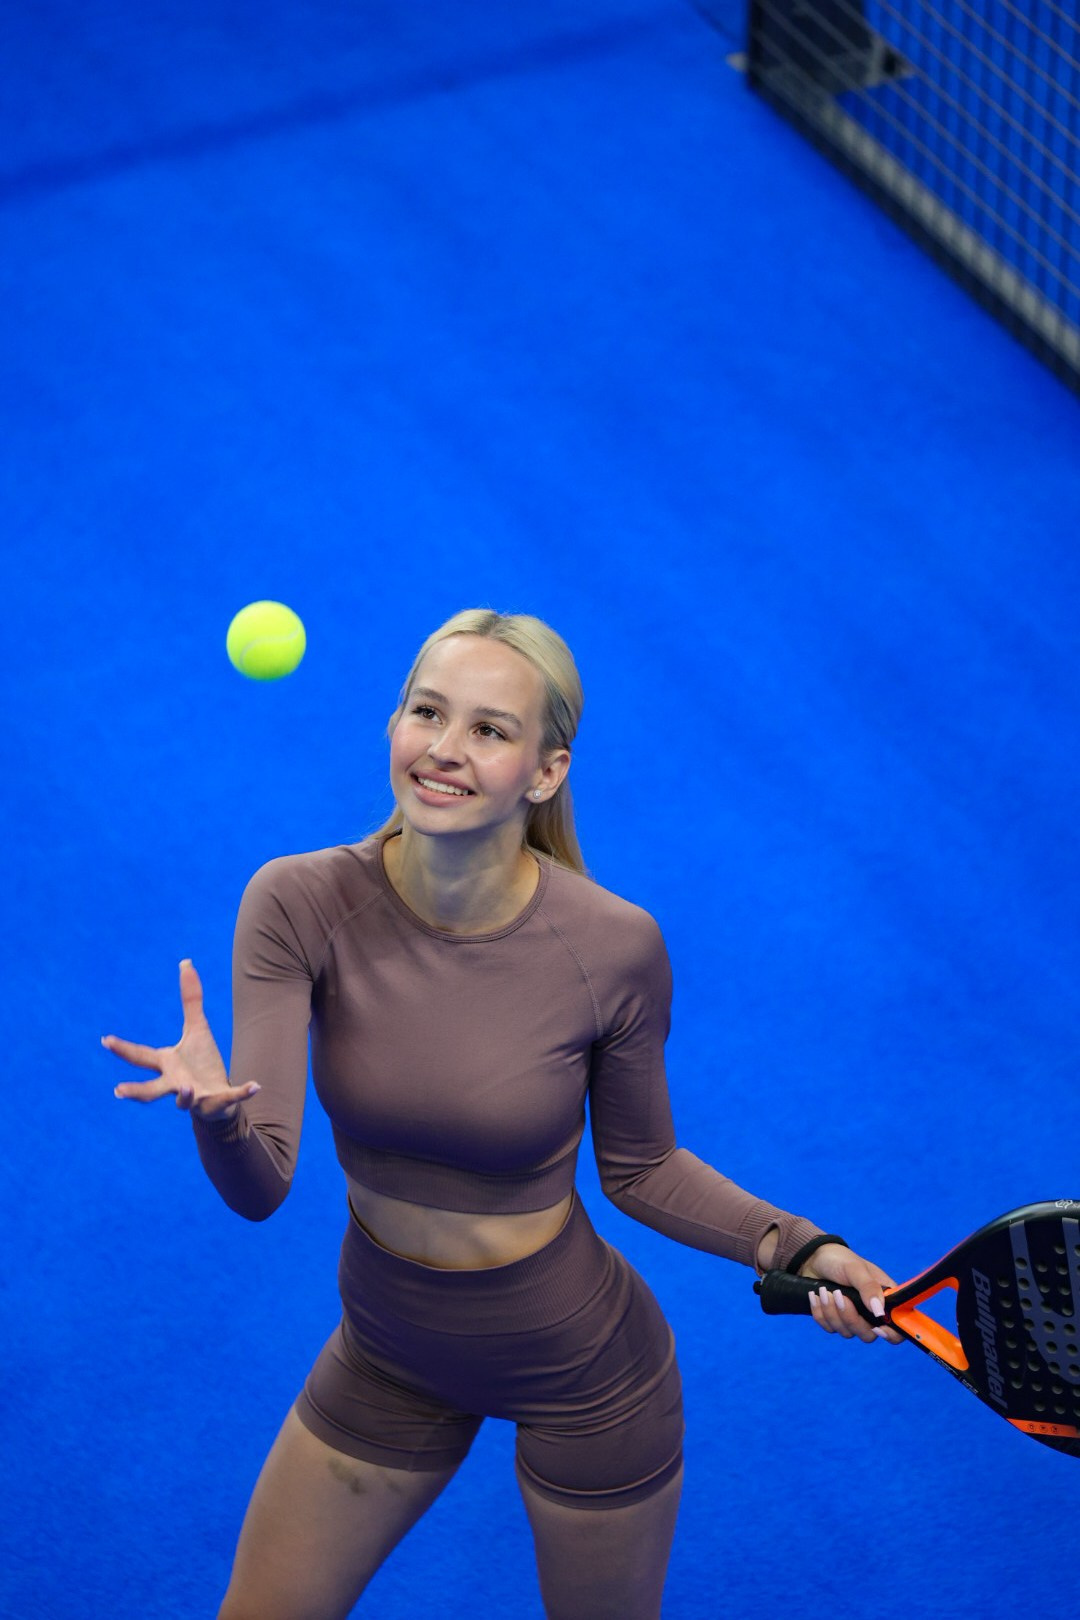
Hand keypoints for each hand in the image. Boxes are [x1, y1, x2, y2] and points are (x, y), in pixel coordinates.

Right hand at [102, 959, 259, 1122]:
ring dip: (184, 1095)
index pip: (141, 1056)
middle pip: (152, 1089)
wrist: (218, 1097)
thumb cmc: (201, 1063)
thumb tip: (185, 961)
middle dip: (137, 1090)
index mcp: (168, 1064)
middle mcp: (176, 1083)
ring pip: (184, 1100)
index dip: (123, 1049)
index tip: (106, 1040)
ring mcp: (194, 1097)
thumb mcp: (196, 1028)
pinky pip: (231, 1098)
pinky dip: (243, 1092)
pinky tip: (256, 1085)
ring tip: (186, 1086)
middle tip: (119, 1090)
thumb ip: (191, 998)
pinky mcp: (217, 1102)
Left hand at [800, 1243, 903, 1344]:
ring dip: (831, 1312)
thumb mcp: (856, 1269)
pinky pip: (829, 1328)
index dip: (891, 1334)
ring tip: (824, 1290)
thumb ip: (869, 1288)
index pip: (897, 1327)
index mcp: (884, 1299)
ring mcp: (853, 1318)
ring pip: (846, 1332)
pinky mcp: (835, 1320)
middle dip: (850, 1317)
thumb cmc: (841, 1260)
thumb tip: (880, 1312)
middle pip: (868, 1334)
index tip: (876, 1327)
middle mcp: (871, 1313)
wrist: (815, 1259)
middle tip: (838, 1295)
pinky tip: (816, 1296)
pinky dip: (820, 1313)